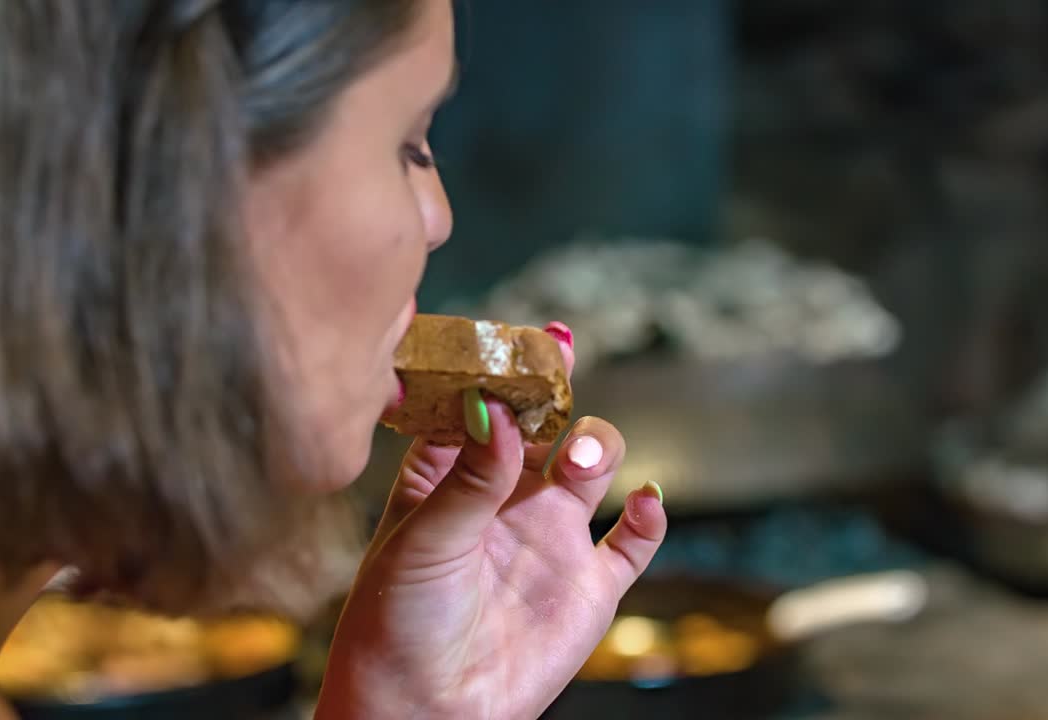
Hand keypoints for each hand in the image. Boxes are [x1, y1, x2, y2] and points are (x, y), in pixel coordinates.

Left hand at [318, 327, 666, 719]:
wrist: (424, 715)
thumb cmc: (396, 626)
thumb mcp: (422, 541)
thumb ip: (467, 476)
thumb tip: (495, 405)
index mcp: (449, 476)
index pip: (483, 402)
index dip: (502, 369)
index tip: (522, 339)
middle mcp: (505, 497)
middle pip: (546, 421)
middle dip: (556, 396)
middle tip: (556, 383)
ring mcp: (551, 538)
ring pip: (591, 463)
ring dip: (595, 446)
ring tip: (577, 460)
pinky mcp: (589, 586)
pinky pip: (634, 542)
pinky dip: (651, 516)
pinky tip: (643, 501)